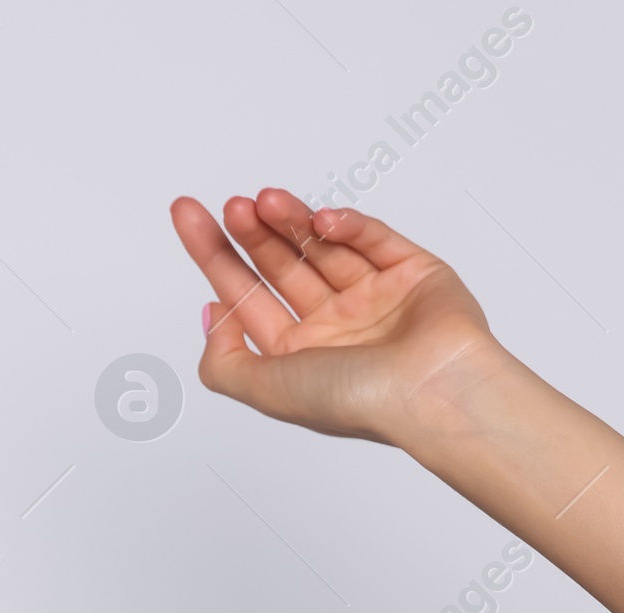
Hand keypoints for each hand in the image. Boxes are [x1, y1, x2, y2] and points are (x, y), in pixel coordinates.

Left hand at [169, 187, 502, 446]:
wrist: (433, 391)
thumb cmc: (361, 400)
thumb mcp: (267, 391)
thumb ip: (224, 364)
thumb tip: (211, 318)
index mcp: (302, 358)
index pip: (248, 298)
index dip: (215, 258)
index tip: (190, 216)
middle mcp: (336, 329)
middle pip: (281, 266)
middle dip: (251, 233)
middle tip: (231, 205)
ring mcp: (375, 299)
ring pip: (323, 246)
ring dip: (291, 220)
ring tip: (266, 201)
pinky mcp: (413, 273)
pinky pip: (374, 238)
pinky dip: (348, 224)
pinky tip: (322, 219)